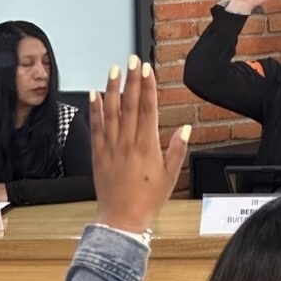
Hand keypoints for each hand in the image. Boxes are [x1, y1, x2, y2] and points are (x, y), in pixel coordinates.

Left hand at [91, 56, 190, 233]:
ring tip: (113, 70)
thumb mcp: (170, 176)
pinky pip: (95, 127)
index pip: (147, 108)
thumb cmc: (147, 199)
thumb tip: (186, 128)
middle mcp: (127, 142)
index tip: (146, 69)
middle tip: (131, 60)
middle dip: (131, 80)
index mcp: (147, 146)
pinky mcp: (98, 154)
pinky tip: (94, 94)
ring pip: (111, 111)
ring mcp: (111, 147)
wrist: (121, 220)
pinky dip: (94, 109)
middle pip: (130, 104)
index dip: (147, 86)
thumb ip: (177, 149)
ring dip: (112, 88)